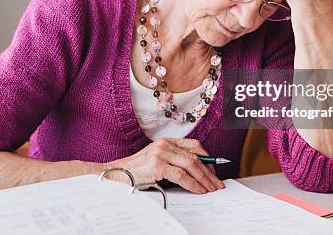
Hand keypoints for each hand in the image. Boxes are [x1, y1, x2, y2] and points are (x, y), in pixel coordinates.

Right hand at [105, 138, 224, 193]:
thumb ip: (173, 162)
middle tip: (217, 184)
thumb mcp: (156, 161)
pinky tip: (199, 190)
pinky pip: (181, 175)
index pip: (194, 145)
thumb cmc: (135, 171)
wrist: (115, 174)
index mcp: (166, 141)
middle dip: (209, 172)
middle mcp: (165, 144)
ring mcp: (161, 153)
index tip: (214, 172)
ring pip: (191, 164)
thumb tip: (196, 173)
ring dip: (204, 179)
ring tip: (211, 189)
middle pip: (195, 156)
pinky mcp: (157, 165)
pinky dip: (193, 184)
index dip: (208, 158)